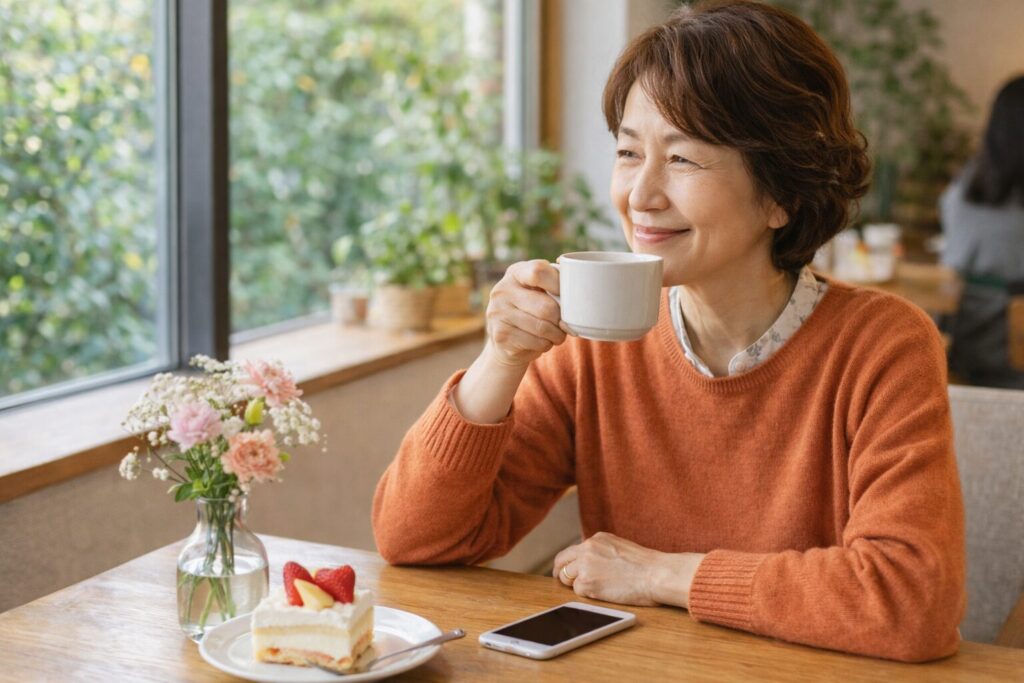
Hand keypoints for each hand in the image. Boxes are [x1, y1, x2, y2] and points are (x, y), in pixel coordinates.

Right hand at [484, 259, 567, 367]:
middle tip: (564, 324)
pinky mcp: (501, 336)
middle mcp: (502, 290)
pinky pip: (536, 342)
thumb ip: (554, 284)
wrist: (504, 340)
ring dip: (557, 335)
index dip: (558, 284)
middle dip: (561, 320)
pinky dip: (546, 345)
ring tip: (556, 334)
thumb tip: (579, 295)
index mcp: (515, 273)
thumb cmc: (531, 309)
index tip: (567, 296)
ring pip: (543, 328)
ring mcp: (498, 313)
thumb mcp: (538, 290)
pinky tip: (542, 342)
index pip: (539, 271)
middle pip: (546, 307)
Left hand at [552, 532, 705, 607]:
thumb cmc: (646, 566)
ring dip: (576, 585)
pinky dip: (587, 595)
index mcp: (597, 538)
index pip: (572, 550)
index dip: (567, 563)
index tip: (567, 570)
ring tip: (594, 589)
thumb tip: (591, 563)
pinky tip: (603, 593)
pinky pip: (577, 591)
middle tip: (564, 582)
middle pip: (561, 562)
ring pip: (567, 577)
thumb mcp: (620, 548)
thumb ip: (602, 552)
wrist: (656, 574)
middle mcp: (587, 548)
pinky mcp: (586, 582)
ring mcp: (585, 565)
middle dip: (561, 573)